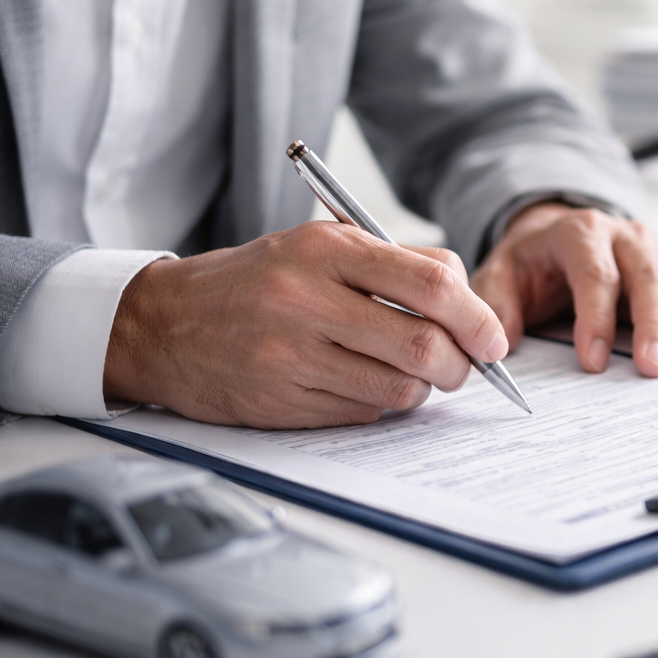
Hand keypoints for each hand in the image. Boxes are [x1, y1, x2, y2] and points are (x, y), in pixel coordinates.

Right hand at [104, 222, 507, 427]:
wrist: (164, 325)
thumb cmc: (258, 281)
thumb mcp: (321, 246)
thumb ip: (397, 264)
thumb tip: (471, 302)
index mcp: (325, 250)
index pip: (432, 284)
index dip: (478, 317)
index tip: (493, 337)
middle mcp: (307, 301)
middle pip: (424, 345)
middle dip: (461, 364)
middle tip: (462, 366)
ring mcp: (291, 356)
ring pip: (399, 387)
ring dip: (422, 387)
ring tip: (408, 371)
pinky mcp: (281, 402)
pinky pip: (363, 411)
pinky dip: (380, 402)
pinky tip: (359, 382)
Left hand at [471, 203, 657, 376]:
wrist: (558, 235)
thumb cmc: (532, 263)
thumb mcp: (500, 274)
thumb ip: (498, 305)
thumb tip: (501, 344)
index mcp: (580, 233)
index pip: (594, 273)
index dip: (595, 318)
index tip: (593, 361)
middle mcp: (626, 237)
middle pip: (648, 276)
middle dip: (654, 324)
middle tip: (653, 368)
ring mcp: (657, 252)